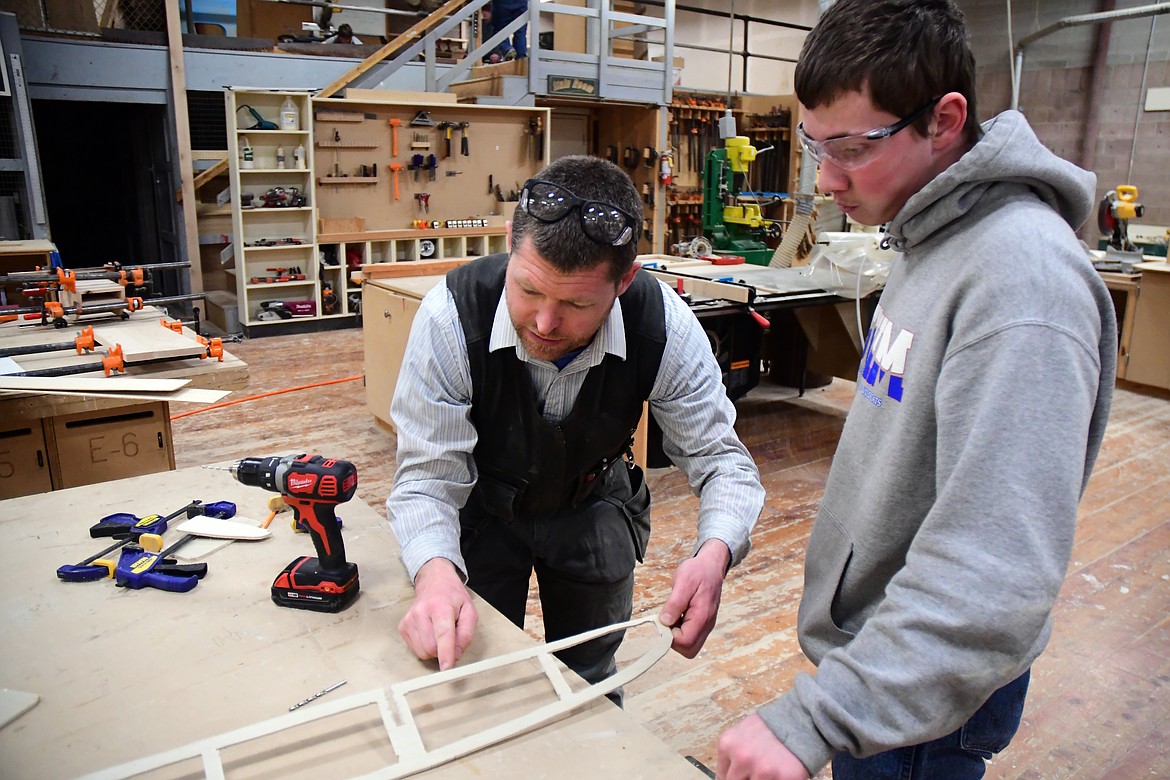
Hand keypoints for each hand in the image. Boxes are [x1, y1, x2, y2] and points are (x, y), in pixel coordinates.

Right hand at [397, 558, 477, 670]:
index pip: (443, 633)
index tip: (446, 667)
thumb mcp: (469, 611)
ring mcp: (409, 619)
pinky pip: (415, 649)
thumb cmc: (452, 596)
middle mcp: (421, 612)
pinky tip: (429, 632)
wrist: (434, 581)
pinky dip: (425, 646)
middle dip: (443, 650)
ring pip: (422, 652)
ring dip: (434, 649)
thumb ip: (466, 634)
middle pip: (431, 648)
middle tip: (450, 636)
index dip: (445, 653)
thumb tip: (456, 654)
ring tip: (438, 631)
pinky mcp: (403, 626)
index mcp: (440, 606)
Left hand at [659, 539, 729, 657]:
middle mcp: (707, 625)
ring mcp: (706, 625)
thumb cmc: (698, 571)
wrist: (711, 565)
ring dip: (676, 635)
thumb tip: (665, 622)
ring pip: (690, 645)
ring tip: (673, 614)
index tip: (665, 619)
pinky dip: (680, 630)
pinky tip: (677, 614)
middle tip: (668, 620)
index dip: (670, 636)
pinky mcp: (702, 623)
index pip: (685, 642)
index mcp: (702, 616)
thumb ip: (675, 603)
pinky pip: (691, 636)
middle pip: (689, 649)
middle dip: (674, 640)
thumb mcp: (684, 582)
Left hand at [717, 714, 809, 779]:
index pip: (723, 776)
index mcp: (727, 745)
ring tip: (769, 770)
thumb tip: (728, 775)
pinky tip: (779, 773)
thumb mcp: (743, 732)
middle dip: (746, 779)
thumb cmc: (772, 726)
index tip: (741, 776)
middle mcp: (741, 758)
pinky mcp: (780, 779)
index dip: (733, 777)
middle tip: (757, 773)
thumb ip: (733, 753)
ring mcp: (761, 771)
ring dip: (761, 779)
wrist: (801, 719)